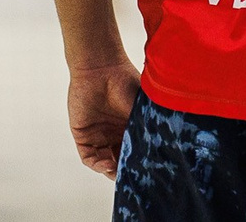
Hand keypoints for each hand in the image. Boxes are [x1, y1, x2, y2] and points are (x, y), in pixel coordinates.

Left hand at [67, 60, 142, 178]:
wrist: (101, 69)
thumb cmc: (126, 82)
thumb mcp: (141, 108)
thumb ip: (147, 126)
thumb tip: (162, 149)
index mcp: (131, 127)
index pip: (135, 151)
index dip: (140, 162)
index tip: (148, 170)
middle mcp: (115, 133)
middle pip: (120, 160)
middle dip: (125, 171)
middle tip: (134, 177)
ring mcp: (99, 136)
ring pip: (105, 162)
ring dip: (111, 170)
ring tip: (119, 171)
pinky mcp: (83, 136)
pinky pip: (89, 157)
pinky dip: (97, 164)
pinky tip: (106, 164)